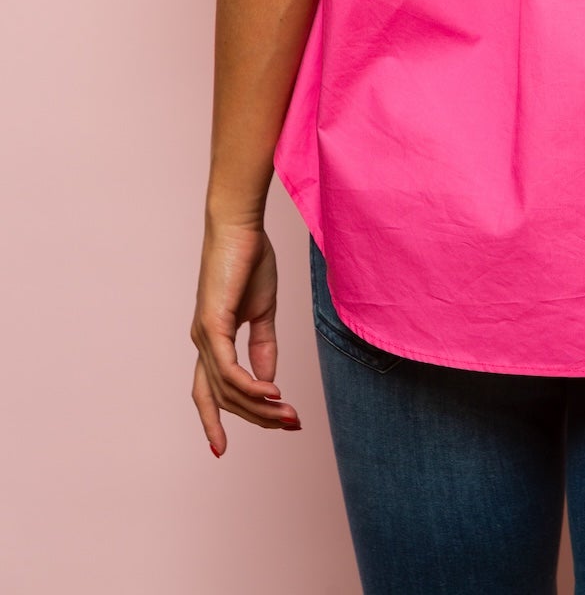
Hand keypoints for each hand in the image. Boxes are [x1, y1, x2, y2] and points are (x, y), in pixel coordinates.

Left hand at [190, 218, 300, 456]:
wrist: (240, 225)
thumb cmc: (250, 259)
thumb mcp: (262, 310)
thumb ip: (263, 346)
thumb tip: (268, 382)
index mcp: (212, 339)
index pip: (208, 392)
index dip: (214, 422)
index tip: (221, 451)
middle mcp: (202, 342)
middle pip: (221, 398)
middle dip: (255, 418)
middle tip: (289, 425)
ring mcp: (204, 335)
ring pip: (228, 389)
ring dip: (260, 406)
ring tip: (289, 414)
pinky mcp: (212, 324)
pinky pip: (229, 369)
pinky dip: (251, 385)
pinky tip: (273, 392)